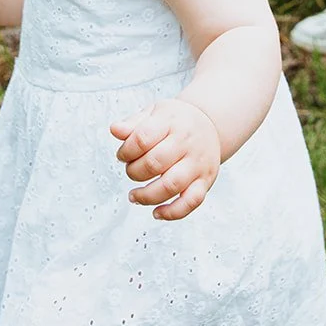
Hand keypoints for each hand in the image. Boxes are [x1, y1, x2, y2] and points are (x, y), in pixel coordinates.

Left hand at [110, 99, 221, 219]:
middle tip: (131, 171)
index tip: (122, 155)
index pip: (143, 138)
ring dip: (147, 196)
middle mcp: (187, 143)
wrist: (211, 125)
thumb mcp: (155, 113)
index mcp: (171, 123)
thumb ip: (133, 124)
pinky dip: (172, 212)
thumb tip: (114, 130)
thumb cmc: (178, 121)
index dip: (126, 151)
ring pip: (171, 185)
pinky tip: (157, 212)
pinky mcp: (205, 181)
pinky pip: (191, 202)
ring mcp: (197, 164)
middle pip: (155, 163)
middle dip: (134, 172)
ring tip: (134, 196)